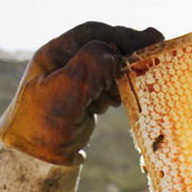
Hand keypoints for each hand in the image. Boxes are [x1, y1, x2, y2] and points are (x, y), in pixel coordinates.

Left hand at [0, 22, 162, 165]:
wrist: (34, 156)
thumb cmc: (44, 124)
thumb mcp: (65, 93)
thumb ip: (89, 68)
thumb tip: (115, 53)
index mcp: (56, 54)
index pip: (95, 34)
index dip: (124, 35)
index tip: (152, 39)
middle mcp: (65, 63)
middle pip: (103, 48)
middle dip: (129, 51)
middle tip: (157, 54)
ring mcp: (74, 81)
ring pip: (107, 67)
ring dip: (124, 73)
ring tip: (136, 83)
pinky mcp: (82, 100)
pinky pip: (106, 86)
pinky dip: (118, 89)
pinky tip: (120, 100)